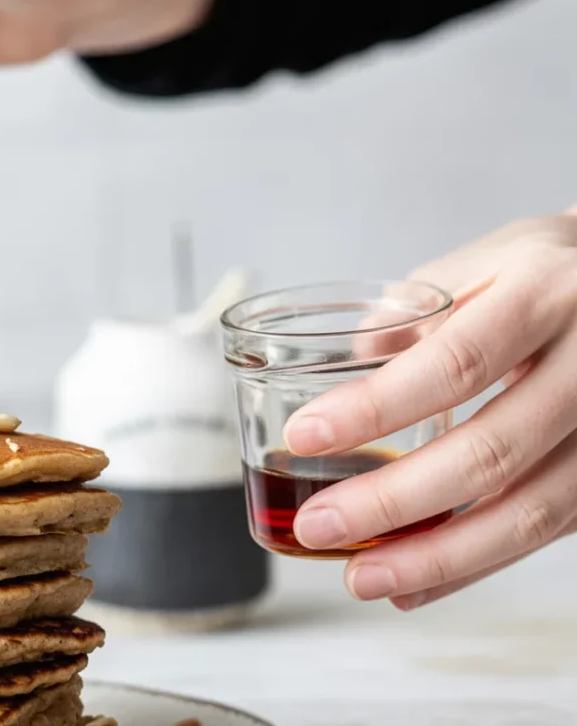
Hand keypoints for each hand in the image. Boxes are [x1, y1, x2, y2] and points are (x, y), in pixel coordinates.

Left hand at [283, 207, 576, 608]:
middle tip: (319, 524)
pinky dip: (473, 565)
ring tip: (361, 578)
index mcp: (543, 296)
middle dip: (393, 501)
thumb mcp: (478, 264)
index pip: (454, 363)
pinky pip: (543, 532)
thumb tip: (339, 371)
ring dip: (435, 557)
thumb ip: (407, 317)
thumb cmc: (543, 273)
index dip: (376, 407)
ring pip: (529, 512)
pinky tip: (415, 584)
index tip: (305, 436)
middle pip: (491, 453)